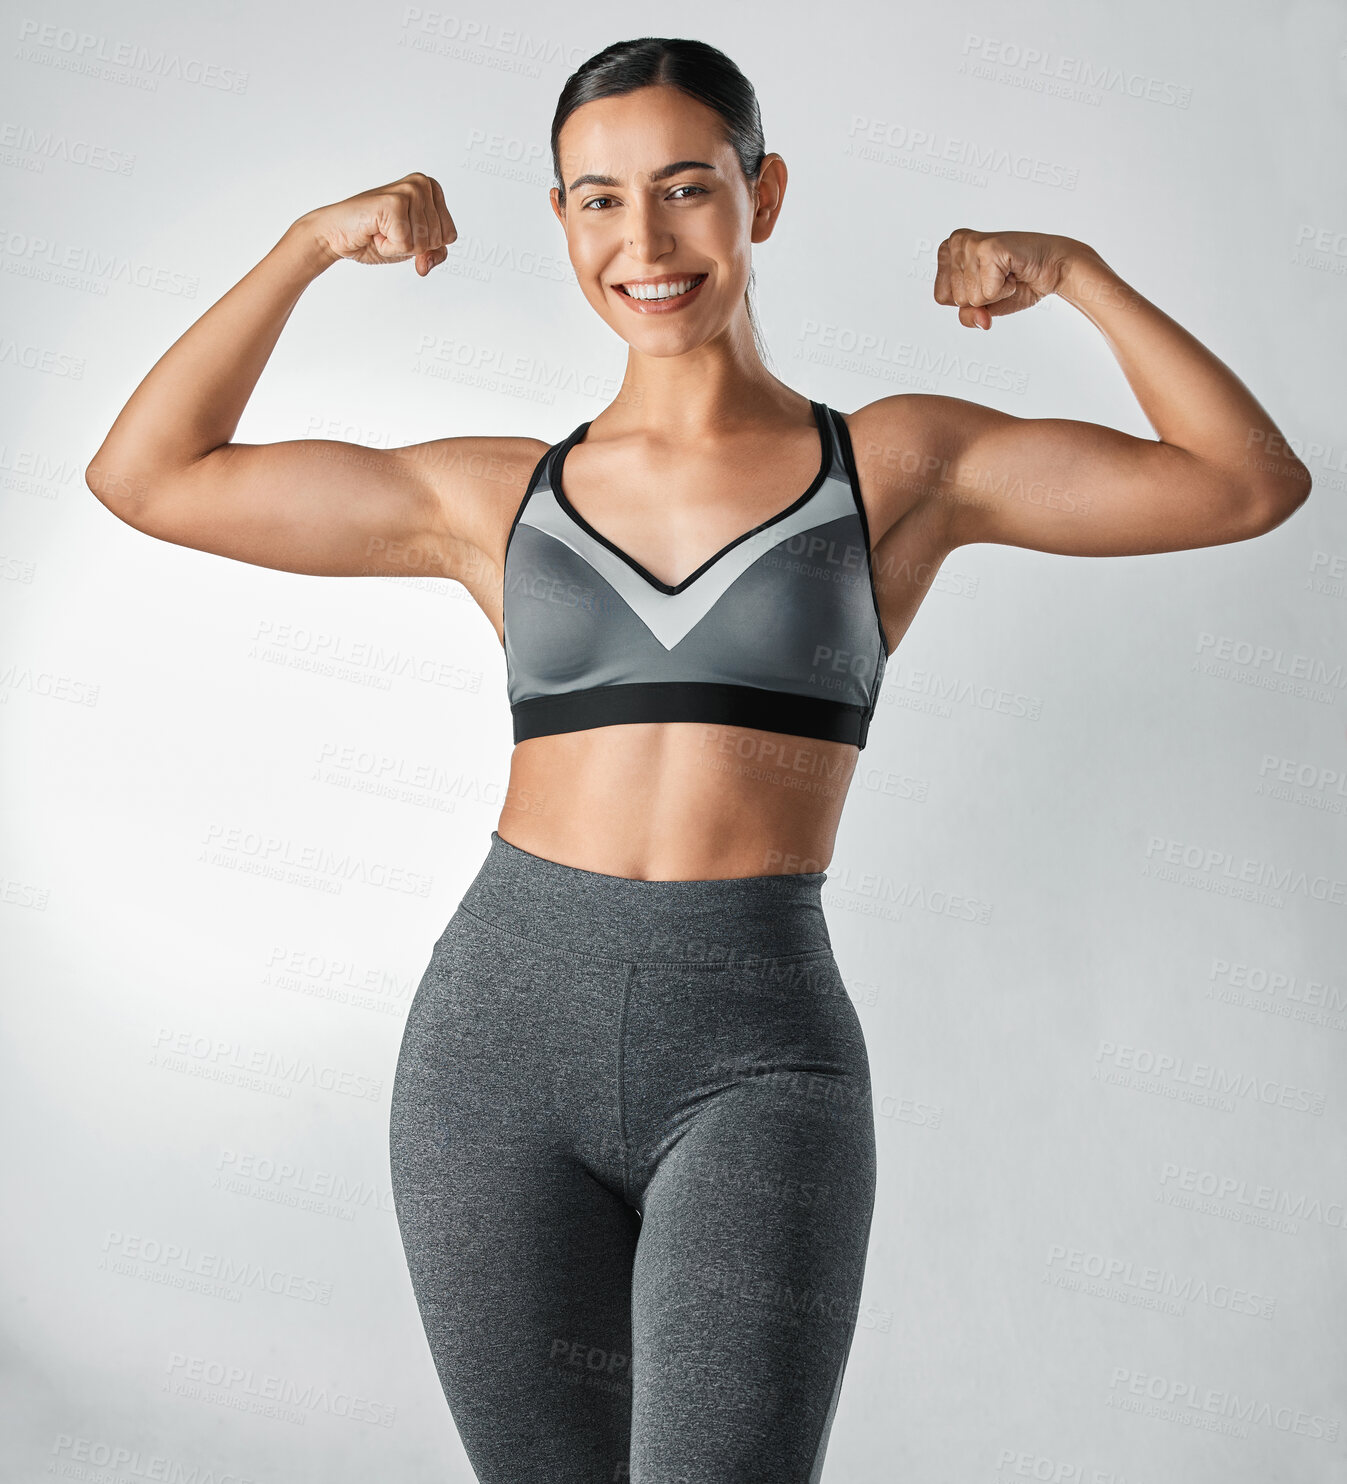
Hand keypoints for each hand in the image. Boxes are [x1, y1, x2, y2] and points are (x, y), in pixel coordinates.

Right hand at [299, 172, 455, 275]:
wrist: (337, 235)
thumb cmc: (374, 236)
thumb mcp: (413, 247)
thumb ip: (434, 253)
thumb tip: (427, 264)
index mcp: (431, 189)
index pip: (450, 236)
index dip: (425, 246)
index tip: (402, 232)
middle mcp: (422, 184)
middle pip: (438, 240)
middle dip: (411, 246)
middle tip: (388, 231)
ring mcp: (409, 191)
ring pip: (423, 243)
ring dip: (399, 246)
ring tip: (381, 230)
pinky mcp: (394, 203)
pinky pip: (406, 244)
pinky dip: (389, 247)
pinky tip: (375, 232)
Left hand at [933, 229, 1086, 328]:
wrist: (1051, 268)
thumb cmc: (1017, 281)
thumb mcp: (984, 306)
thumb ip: (968, 316)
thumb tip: (981, 321)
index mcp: (948, 252)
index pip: (941, 297)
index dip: (969, 300)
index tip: (987, 281)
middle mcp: (956, 242)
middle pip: (957, 299)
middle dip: (983, 297)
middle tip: (1001, 276)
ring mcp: (971, 244)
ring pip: (971, 298)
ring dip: (996, 292)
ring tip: (1007, 273)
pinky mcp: (988, 248)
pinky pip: (988, 293)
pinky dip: (1006, 290)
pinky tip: (1013, 270)